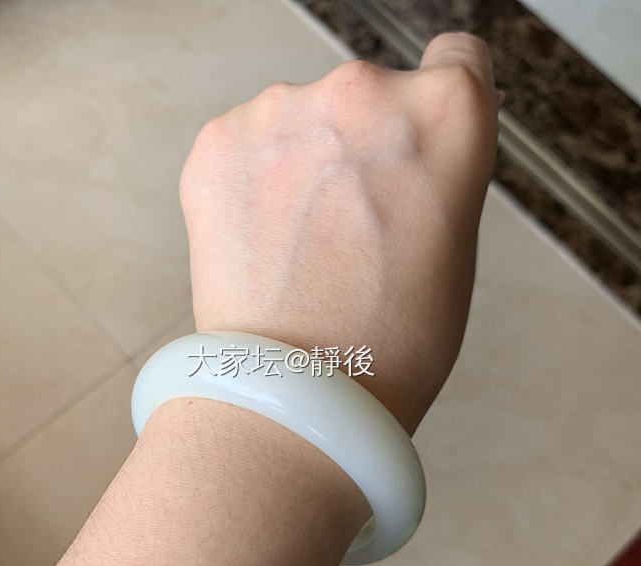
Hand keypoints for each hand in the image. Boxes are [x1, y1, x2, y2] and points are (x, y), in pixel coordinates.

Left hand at [180, 32, 498, 433]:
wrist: (297, 394)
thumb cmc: (391, 342)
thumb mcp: (455, 246)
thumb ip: (437, 173)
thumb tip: (403, 150)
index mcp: (445, 116)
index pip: (457, 61)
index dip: (440, 109)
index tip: (416, 143)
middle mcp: (363, 92)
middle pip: (369, 98)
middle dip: (363, 146)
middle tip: (350, 225)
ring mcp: (280, 110)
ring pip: (302, 120)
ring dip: (303, 162)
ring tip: (300, 245)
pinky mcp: (217, 141)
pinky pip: (248, 144)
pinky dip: (253, 181)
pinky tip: (262, 241)